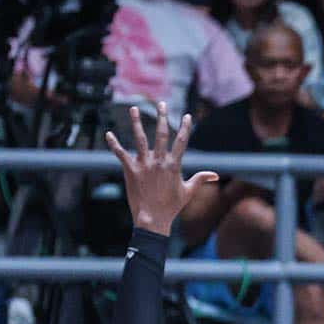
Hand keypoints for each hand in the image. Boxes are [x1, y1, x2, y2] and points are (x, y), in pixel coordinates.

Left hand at [106, 103, 217, 236]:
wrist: (153, 219)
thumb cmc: (171, 207)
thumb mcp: (188, 192)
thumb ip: (200, 179)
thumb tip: (215, 175)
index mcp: (173, 165)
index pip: (181, 142)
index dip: (185, 127)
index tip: (187, 116)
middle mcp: (159, 161)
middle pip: (161, 134)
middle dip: (162, 117)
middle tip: (161, 103)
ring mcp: (144, 164)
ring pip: (140, 139)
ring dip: (136, 122)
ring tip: (134, 108)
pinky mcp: (130, 170)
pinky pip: (121, 154)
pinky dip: (114, 144)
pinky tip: (108, 134)